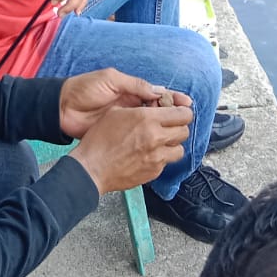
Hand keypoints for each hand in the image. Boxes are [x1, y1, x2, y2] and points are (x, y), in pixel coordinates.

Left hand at [60, 68, 190, 137]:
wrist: (61, 108)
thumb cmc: (84, 89)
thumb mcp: (110, 80)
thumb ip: (134, 85)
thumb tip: (159, 91)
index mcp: (131, 91)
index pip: (158, 95)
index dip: (173, 99)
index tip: (187, 104)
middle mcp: (132, 107)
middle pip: (158, 112)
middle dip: (173, 115)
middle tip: (186, 121)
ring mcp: (126, 123)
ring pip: (151, 127)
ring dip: (164, 130)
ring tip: (179, 134)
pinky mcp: (119, 136)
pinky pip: (138, 140)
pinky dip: (150, 142)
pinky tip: (161, 146)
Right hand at [70, 101, 193, 193]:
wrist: (91, 168)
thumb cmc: (99, 139)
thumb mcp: (115, 112)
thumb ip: (138, 107)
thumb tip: (153, 105)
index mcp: (147, 118)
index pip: (183, 114)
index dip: (182, 112)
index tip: (178, 112)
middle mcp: (156, 137)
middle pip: (184, 131)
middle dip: (178, 126)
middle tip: (169, 126)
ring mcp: (157, 157)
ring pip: (180, 149)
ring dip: (172, 144)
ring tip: (161, 142)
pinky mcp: (154, 172)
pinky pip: (167, 163)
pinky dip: (161, 158)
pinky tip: (149, 155)